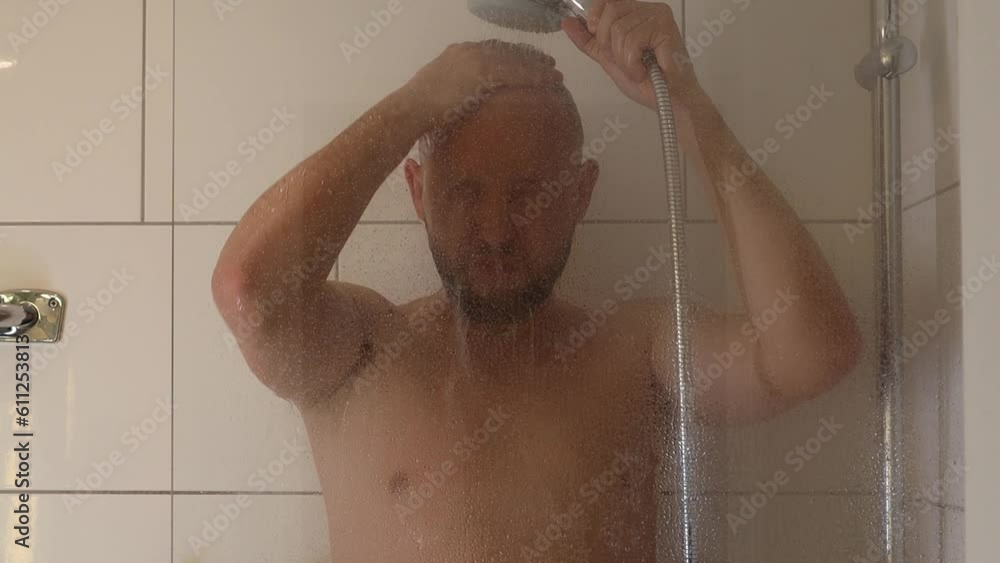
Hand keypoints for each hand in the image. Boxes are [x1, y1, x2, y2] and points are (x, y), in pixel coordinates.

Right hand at [405, 40, 564, 127]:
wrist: (411, 108)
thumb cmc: (420, 108)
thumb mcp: (439, 90)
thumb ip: (455, 88)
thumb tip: (462, 99)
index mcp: (458, 52)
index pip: (492, 49)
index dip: (512, 55)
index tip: (525, 60)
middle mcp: (470, 51)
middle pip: (507, 51)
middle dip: (529, 58)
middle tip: (547, 64)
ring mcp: (477, 60)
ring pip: (516, 60)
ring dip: (538, 67)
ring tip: (555, 75)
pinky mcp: (484, 73)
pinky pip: (517, 73)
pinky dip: (536, 76)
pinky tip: (550, 81)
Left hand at [563, 0, 700, 109]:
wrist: (668, 100)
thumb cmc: (645, 81)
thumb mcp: (609, 58)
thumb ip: (589, 40)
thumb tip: (567, 22)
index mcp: (637, 12)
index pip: (606, 2)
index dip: (597, 21)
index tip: (603, 43)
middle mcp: (649, 9)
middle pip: (610, 12)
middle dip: (610, 44)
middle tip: (626, 62)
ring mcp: (659, 16)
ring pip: (620, 30)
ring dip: (623, 60)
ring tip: (639, 70)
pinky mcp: (666, 28)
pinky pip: (633, 42)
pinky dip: (633, 64)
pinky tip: (646, 71)